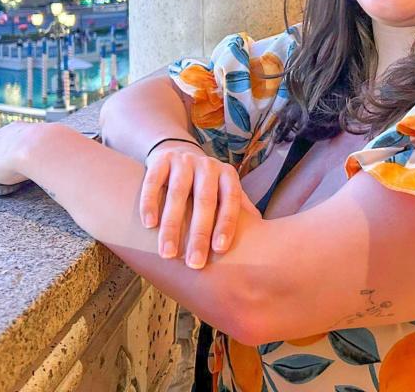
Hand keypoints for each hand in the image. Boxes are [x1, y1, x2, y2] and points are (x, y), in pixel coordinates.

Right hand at [141, 142, 255, 269]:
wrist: (179, 152)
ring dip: (172, 225)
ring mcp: (184, 161)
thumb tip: (265, 238)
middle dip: (199, 234)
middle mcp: (208, 166)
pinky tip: (149, 225)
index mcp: (228, 176)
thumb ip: (242, 210)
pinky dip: (150, 202)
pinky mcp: (161, 160)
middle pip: (205, 201)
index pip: (231, 200)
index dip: (227, 224)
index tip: (220, 250)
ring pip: (177, 193)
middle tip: (194, 263)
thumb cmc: (207, 184)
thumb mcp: (226, 191)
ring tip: (167, 253)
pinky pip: (154, 181)